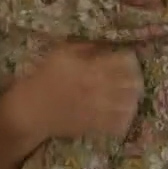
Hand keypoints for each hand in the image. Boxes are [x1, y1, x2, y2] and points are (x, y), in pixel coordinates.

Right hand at [15, 43, 142, 139]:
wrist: (31, 109)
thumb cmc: (44, 77)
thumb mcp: (61, 53)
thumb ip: (84, 46)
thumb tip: (105, 42)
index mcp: (90, 68)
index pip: (123, 61)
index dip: (129, 57)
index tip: (126, 56)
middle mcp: (97, 88)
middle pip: (132, 82)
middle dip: (135, 77)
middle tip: (132, 74)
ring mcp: (98, 109)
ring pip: (129, 103)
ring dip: (133, 97)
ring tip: (131, 93)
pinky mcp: (95, 126)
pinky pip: (119, 124)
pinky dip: (125, 117)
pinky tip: (123, 111)